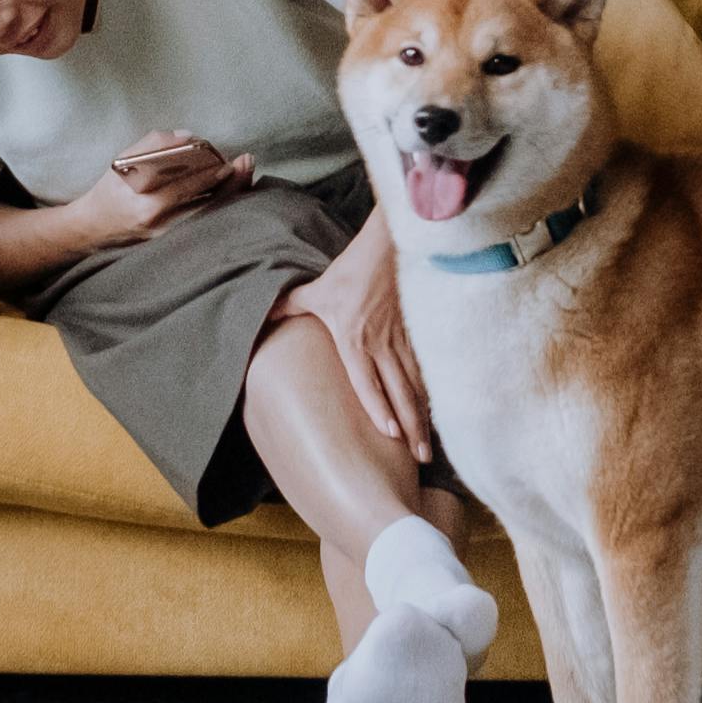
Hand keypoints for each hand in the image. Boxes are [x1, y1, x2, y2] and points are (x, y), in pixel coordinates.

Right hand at [62, 138, 252, 251]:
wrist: (93, 228)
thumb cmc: (110, 190)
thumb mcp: (124, 161)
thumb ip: (154, 145)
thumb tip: (188, 137)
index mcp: (145, 204)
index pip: (185, 188)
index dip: (210, 174)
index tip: (229, 162)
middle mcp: (160, 225)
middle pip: (206, 207)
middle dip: (231, 185)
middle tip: (246, 164)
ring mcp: (168, 237)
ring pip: (208, 216)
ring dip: (229, 195)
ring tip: (244, 173)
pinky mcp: (173, 242)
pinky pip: (201, 222)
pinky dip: (217, 206)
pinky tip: (229, 191)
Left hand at [289, 231, 425, 447]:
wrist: (390, 244)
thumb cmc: (352, 268)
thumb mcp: (316, 290)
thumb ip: (290, 307)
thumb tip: (264, 316)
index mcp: (355, 340)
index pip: (367, 382)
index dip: (379, 409)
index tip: (391, 436)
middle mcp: (381, 345)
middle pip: (398, 392)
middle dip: (410, 427)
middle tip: (419, 458)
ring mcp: (402, 339)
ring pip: (415, 385)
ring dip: (423, 416)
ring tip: (429, 446)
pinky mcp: (417, 331)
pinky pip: (425, 368)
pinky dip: (431, 392)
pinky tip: (437, 412)